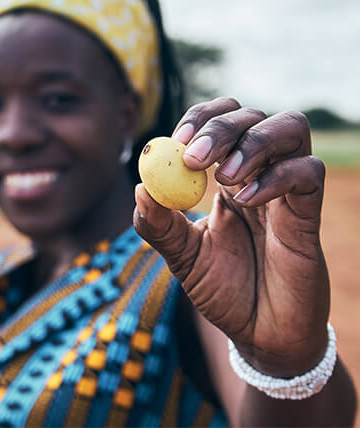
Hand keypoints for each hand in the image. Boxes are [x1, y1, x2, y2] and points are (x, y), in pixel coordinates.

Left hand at [134, 97, 329, 376]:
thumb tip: (140, 187)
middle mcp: (258, 174)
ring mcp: (286, 189)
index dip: (200, 119)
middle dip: (221, 127)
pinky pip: (307, 172)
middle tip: (194, 156)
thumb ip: (158, 225)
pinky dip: (276, 177)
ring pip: (290, 127)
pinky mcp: (309, 212)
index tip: (177, 139)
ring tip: (225, 178)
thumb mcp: (181, 256)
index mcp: (226, 178)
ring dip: (253, 142)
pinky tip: (246, 201)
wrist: (259, 333)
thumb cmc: (221, 289)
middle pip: (250, 115)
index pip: (219, 121)